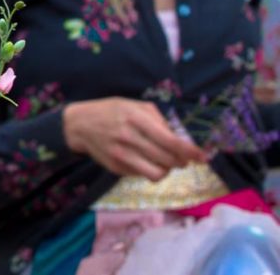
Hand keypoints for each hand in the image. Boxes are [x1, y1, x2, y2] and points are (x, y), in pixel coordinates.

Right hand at [62, 97, 206, 180]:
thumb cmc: (110, 111)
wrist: (78, 124)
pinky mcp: (115, 167)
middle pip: (167, 159)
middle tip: (183, 160)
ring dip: (167, 170)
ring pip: (157, 174)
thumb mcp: (133, 105)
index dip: (190, 151)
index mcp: (135, 118)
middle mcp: (128, 138)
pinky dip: (148, 170)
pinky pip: (141, 175)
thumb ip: (157, 119)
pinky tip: (144, 161)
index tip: (202, 157)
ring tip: (165, 163)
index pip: (170, 141)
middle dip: (181, 162)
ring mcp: (120, 155)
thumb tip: (178, 138)